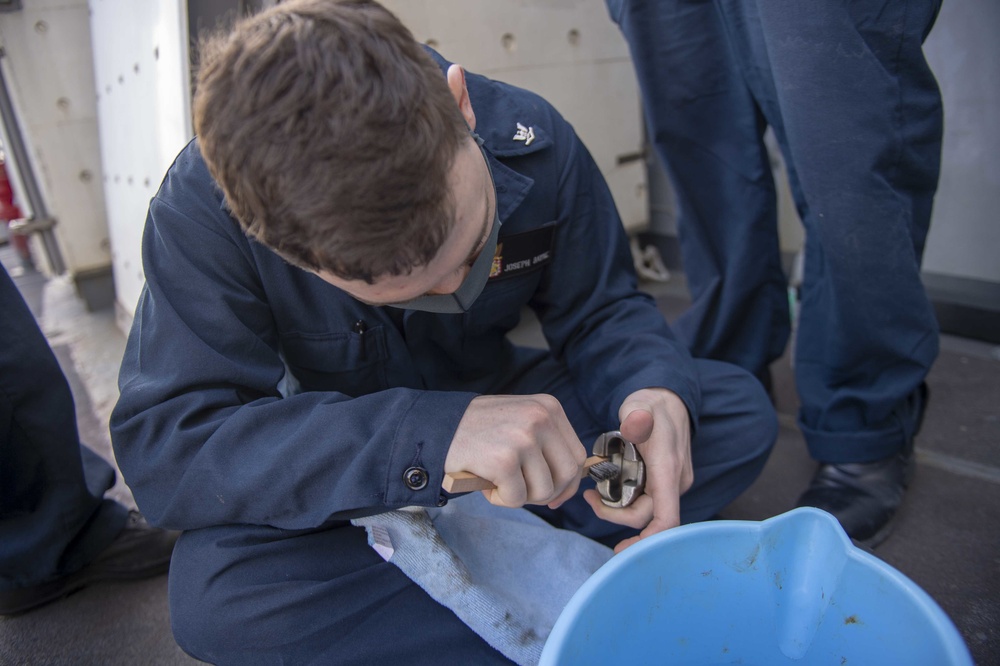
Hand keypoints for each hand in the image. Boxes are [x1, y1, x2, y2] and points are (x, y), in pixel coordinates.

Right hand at [444, 394, 586, 508]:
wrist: (436, 426)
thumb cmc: (479, 430)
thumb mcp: (520, 421)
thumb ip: (546, 443)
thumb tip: (570, 484)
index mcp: (549, 407)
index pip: (577, 455)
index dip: (569, 482)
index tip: (554, 493)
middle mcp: (540, 418)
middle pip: (567, 474)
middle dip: (548, 493)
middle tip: (524, 493)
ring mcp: (523, 438)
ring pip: (543, 490)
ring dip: (520, 495)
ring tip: (498, 481)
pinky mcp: (504, 460)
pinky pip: (516, 498)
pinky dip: (501, 499)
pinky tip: (486, 483)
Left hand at [583, 388, 692, 552]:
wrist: (667, 399)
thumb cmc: (651, 404)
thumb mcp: (641, 406)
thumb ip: (637, 417)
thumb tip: (635, 422)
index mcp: (668, 470)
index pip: (665, 519)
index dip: (646, 541)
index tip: (621, 549)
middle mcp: (673, 482)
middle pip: (645, 518)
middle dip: (615, 514)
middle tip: (589, 497)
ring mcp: (669, 483)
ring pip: (642, 510)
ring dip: (617, 507)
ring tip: (593, 492)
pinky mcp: (662, 482)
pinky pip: (642, 501)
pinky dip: (623, 500)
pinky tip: (606, 489)